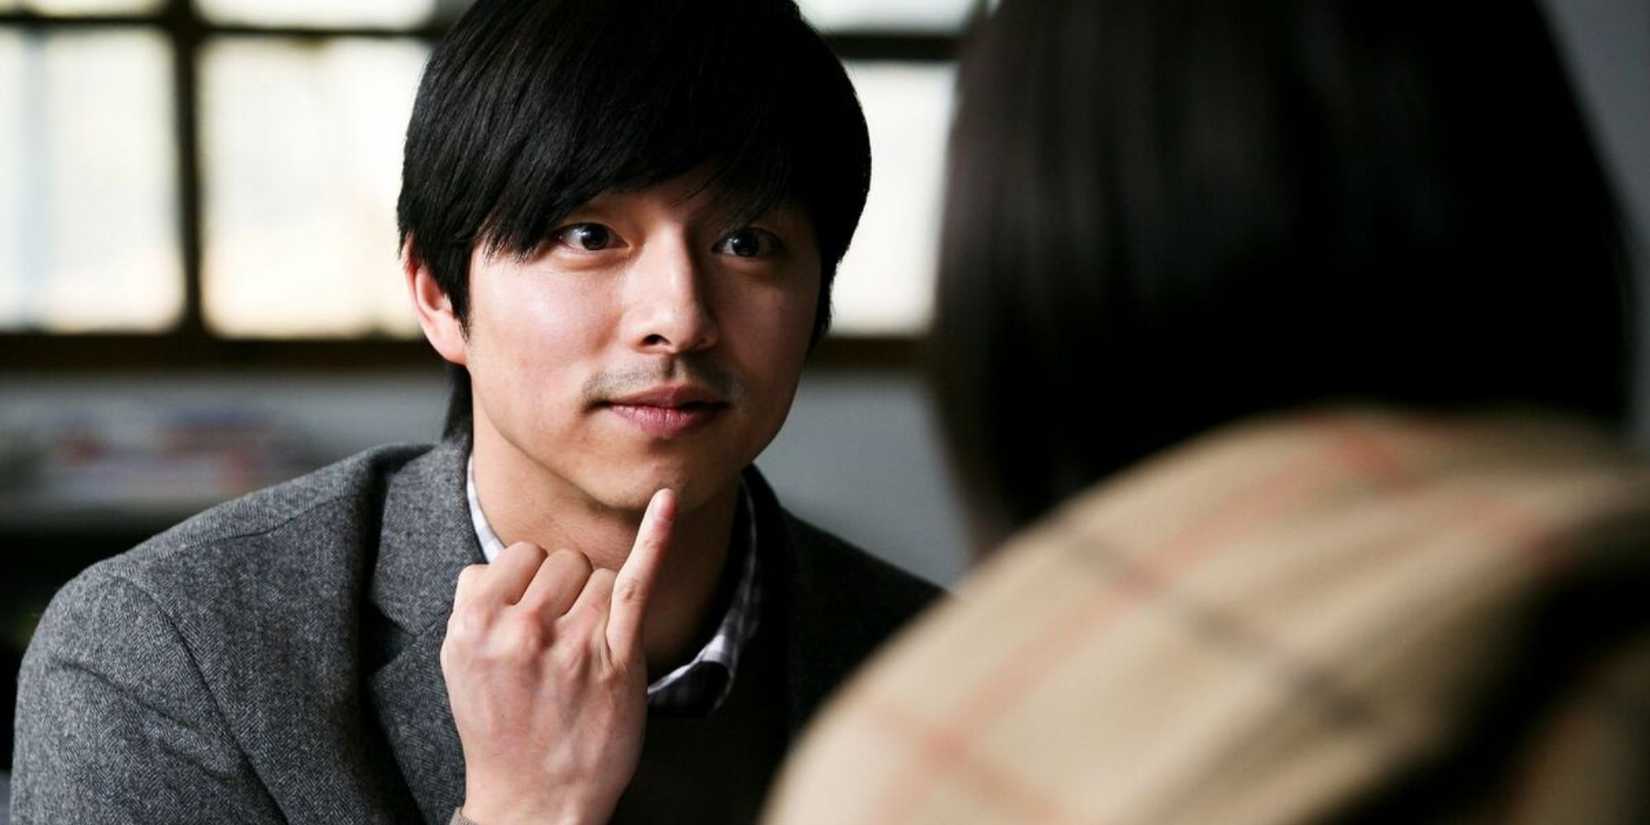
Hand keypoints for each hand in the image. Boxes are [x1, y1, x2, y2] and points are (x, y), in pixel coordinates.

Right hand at [441, 488, 676, 824]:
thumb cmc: (501, 728)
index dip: (527, 586)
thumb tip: (503, 563)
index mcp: (473, 624)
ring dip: (596, 605)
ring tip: (580, 655)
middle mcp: (521, 629)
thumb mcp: (460, 664)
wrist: (536, 799)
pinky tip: (667, 502)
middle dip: (563, 593)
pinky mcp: (618, 656)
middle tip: (556, 646)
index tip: (528, 621)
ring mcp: (573, 641)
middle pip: (561, 561)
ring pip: (597, 574)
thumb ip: (476, 606)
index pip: (517, 557)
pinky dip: (655, 537)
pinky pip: (636, 581)